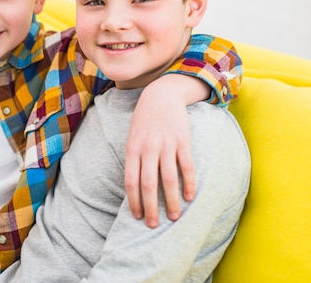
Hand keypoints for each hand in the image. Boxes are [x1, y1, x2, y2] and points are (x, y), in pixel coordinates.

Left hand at [124, 74, 205, 227]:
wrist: (161, 95)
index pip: (131, 181)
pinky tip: (189, 198)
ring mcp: (166, 145)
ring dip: (171, 201)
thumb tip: (135, 186)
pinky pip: (186, 167)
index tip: (137, 216)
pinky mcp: (183, 142)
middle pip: (148, 184)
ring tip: (174, 217)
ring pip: (168, 179)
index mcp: (133, 149)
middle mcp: (148, 148)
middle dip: (150, 207)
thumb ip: (134, 159)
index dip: (134, 201)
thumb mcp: (132, 137)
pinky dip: (188, 184)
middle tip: (153, 225)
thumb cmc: (144, 120)